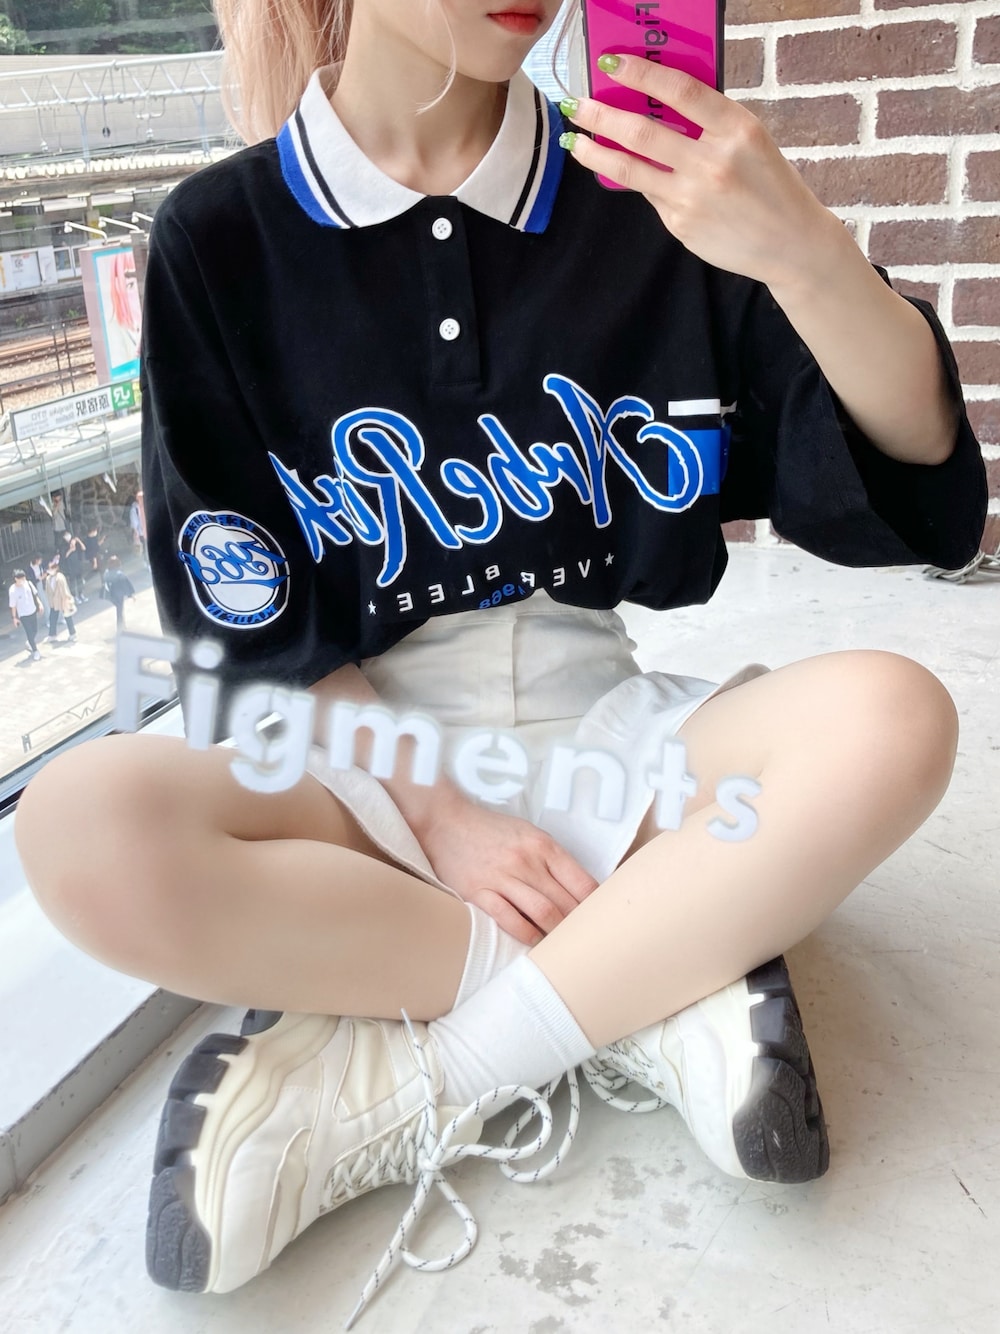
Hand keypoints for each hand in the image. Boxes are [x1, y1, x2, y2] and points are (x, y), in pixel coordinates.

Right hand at [416, 796, 598, 945]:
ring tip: (562, 944)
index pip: (582, 882)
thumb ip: (552, 860)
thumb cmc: (491, 831)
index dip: (596, 906)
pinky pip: (509, 919)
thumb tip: (579, 891)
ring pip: (543, 912)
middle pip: (565, 901)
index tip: (601, 919)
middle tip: (586, 940)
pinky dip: (526, 934)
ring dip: (556, 932)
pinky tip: (534, 941)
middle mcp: (526, 861)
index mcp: (543, 846)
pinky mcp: (479, 892)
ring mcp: (502, 877)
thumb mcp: (528, 834)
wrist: (446, 823)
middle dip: (579, 924)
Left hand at [561, 58, 839, 290]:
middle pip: (642, 133)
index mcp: (737, 129)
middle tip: (575, 105)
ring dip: (596, 152)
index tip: (611, 63)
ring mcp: (693, 197)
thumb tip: (655, 105)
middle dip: (602, 116)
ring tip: (576, 141)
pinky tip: (632, 175)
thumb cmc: (771, 185)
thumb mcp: (751, 141)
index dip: (642, 73)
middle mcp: (713, 163)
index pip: (681, 91)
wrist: (791, 244)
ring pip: (631, 169)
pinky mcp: (680, 224)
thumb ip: (709, 124)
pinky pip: (651, 195)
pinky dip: (640, 182)